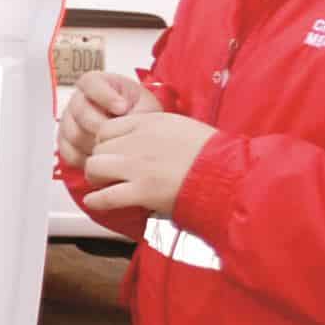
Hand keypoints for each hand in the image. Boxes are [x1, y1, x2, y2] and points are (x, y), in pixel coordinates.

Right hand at [57, 69, 151, 173]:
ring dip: (96, 145)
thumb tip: (127, 121)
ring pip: (75, 135)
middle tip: (121, 136)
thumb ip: (137, 110)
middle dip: (103, 127)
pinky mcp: (65, 143)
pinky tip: (103, 159)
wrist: (135, 131)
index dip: (106, 96)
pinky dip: (87, 160)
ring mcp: (68, 121)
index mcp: (95, 83)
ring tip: (115, 148)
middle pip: (80, 112)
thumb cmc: (138, 112)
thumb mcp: (145, 105)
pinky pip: (69, 154)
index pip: (91, 84)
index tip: (123, 108)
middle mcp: (77, 100)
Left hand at [82, 110, 215, 218]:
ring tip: (102, 185)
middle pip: (98, 147)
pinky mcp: (143, 191)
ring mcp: (139, 166)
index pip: (107, 128)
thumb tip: (145, 141)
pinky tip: (95, 202)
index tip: (110, 152)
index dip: (105, 142)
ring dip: (96, 178)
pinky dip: (97, 200)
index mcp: (150, 122)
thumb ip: (158, 131)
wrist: (229, 174)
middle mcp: (139, 141)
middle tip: (106, 171)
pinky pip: (106, 195)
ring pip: (95, 167)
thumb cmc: (214, 154)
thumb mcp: (183, 128)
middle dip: (99, 160)